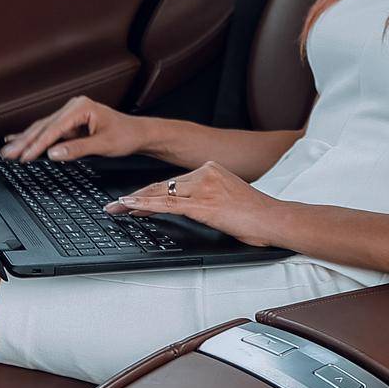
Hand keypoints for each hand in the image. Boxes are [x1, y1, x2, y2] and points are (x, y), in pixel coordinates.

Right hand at [0, 94, 148, 162]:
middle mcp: (73, 107)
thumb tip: (53, 154)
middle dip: (24, 142)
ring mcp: (70, 114)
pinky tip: (16, 139)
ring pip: (43, 129)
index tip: (24, 157)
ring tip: (6, 151)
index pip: (54, 128)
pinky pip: (48, 131)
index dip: (37, 144)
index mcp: (81, 107)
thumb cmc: (126, 135)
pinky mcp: (70, 123)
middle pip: (44, 127)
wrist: (139, 134)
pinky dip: (32, 137)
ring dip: (25, 141)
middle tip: (6, 155)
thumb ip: (78, 149)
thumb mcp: (104, 145)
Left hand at [104, 160, 281, 247]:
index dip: (149, 192)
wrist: (272, 218)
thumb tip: (189, 207)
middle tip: (115, 204)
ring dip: (134, 202)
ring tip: (116, 208)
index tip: (132, 199)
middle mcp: (206, 173)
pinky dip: (145, 205)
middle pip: (162, 186)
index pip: (172, 182)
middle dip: (137, 197)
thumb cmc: (255, 213)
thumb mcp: (229, 198)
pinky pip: (167, 204)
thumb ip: (207, 196)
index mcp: (212, 169)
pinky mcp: (202, 203)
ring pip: (161, 193)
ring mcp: (203, 187)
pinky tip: (130, 206)